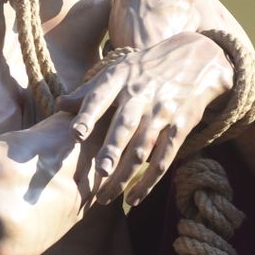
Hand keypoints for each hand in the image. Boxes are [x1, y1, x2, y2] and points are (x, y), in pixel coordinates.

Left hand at [58, 31, 232, 208]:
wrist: (195, 57)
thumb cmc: (145, 69)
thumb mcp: (118, 70)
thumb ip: (89, 92)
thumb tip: (59, 104)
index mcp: (119, 78)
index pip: (100, 97)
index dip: (88, 115)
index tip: (75, 134)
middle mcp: (140, 94)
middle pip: (125, 125)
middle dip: (113, 149)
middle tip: (101, 171)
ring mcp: (162, 111)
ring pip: (143, 147)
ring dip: (126, 174)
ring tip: (107, 195)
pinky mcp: (180, 126)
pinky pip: (164, 157)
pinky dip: (150, 180)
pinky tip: (134, 196)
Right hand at [107, 0, 207, 50]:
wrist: (142, 76)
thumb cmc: (138, 30)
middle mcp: (191, 8)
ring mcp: (185, 27)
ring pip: (166, 5)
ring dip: (147, 4)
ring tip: (124, 17)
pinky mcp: (175, 42)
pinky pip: (162, 22)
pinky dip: (148, 20)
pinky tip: (129, 32)